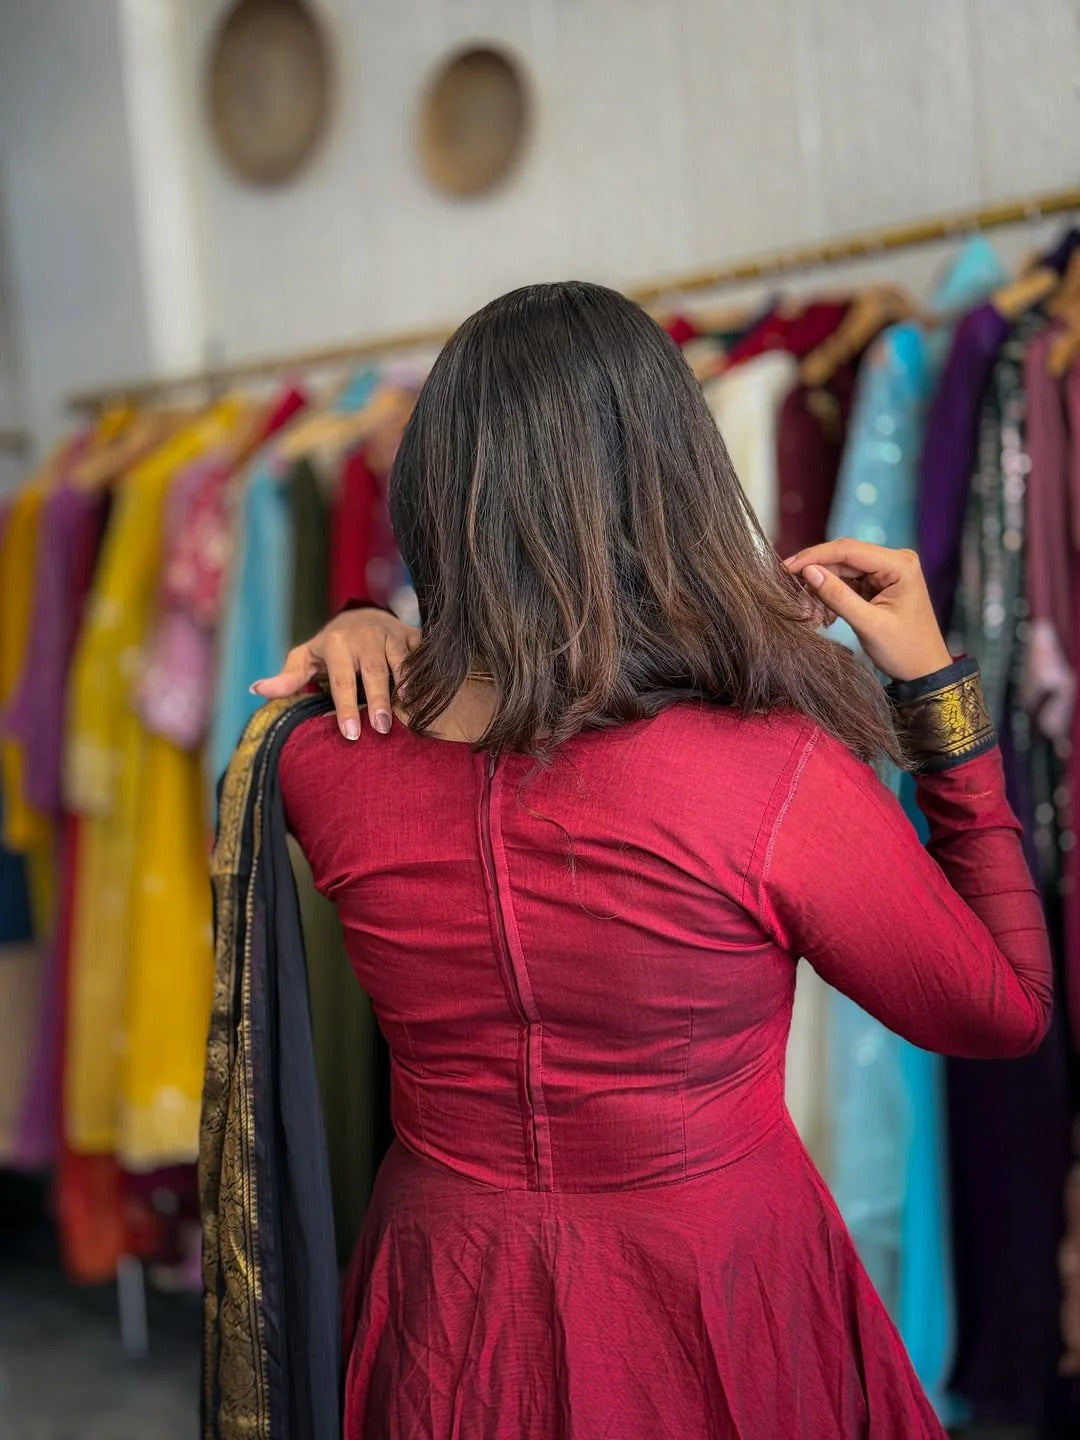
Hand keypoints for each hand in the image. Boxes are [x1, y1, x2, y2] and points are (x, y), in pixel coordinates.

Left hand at [250, 608, 419, 739]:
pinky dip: (428, 675)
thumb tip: (256, 690)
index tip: (351, 734)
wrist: (365, 616)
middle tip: (382, 729)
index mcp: (337, 643)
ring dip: (407, 688)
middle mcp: (366, 636)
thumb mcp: (306, 658)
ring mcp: (392, 635)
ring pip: (402, 662)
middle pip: (373, 671)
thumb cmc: (332, 647)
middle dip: (379, 700)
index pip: (341, 680)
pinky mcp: (414, 636)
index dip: (346, 707)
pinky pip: (423, 657)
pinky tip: (430, 696)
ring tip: (410, 714)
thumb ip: (287, 677)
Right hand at [784, 540, 951, 683]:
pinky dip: (831, 597)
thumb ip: (837, 596)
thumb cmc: (905, 650)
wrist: (924, 670)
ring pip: (841, 571)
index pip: (848, 549)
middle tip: (793, 595)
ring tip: (811, 615)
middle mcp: (894, 561)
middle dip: (816, 575)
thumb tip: (809, 571)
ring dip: (821, 590)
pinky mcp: (877, 584)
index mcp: (899, 564)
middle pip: (843, 558)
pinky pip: (846, 583)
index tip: (786, 567)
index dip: (814, 556)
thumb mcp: (868, 624)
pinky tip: (823, 615)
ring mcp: (885, 572)